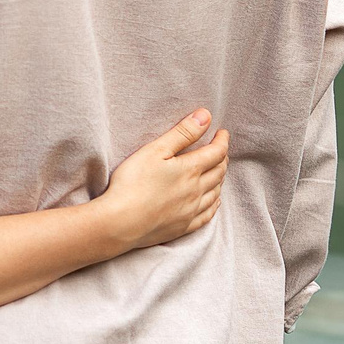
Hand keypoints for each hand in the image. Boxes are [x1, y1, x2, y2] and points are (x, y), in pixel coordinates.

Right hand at [95, 108, 227, 250]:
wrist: (121, 222)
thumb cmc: (133, 182)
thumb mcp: (156, 150)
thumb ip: (182, 133)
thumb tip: (206, 116)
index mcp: (191, 170)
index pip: (216, 152)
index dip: (222, 140)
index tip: (221, 132)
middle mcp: (196, 191)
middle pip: (219, 172)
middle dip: (222, 158)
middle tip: (219, 149)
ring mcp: (191, 211)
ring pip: (215, 192)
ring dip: (220, 179)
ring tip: (218, 170)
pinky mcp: (184, 227)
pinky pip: (208, 214)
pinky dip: (214, 204)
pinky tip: (214, 201)